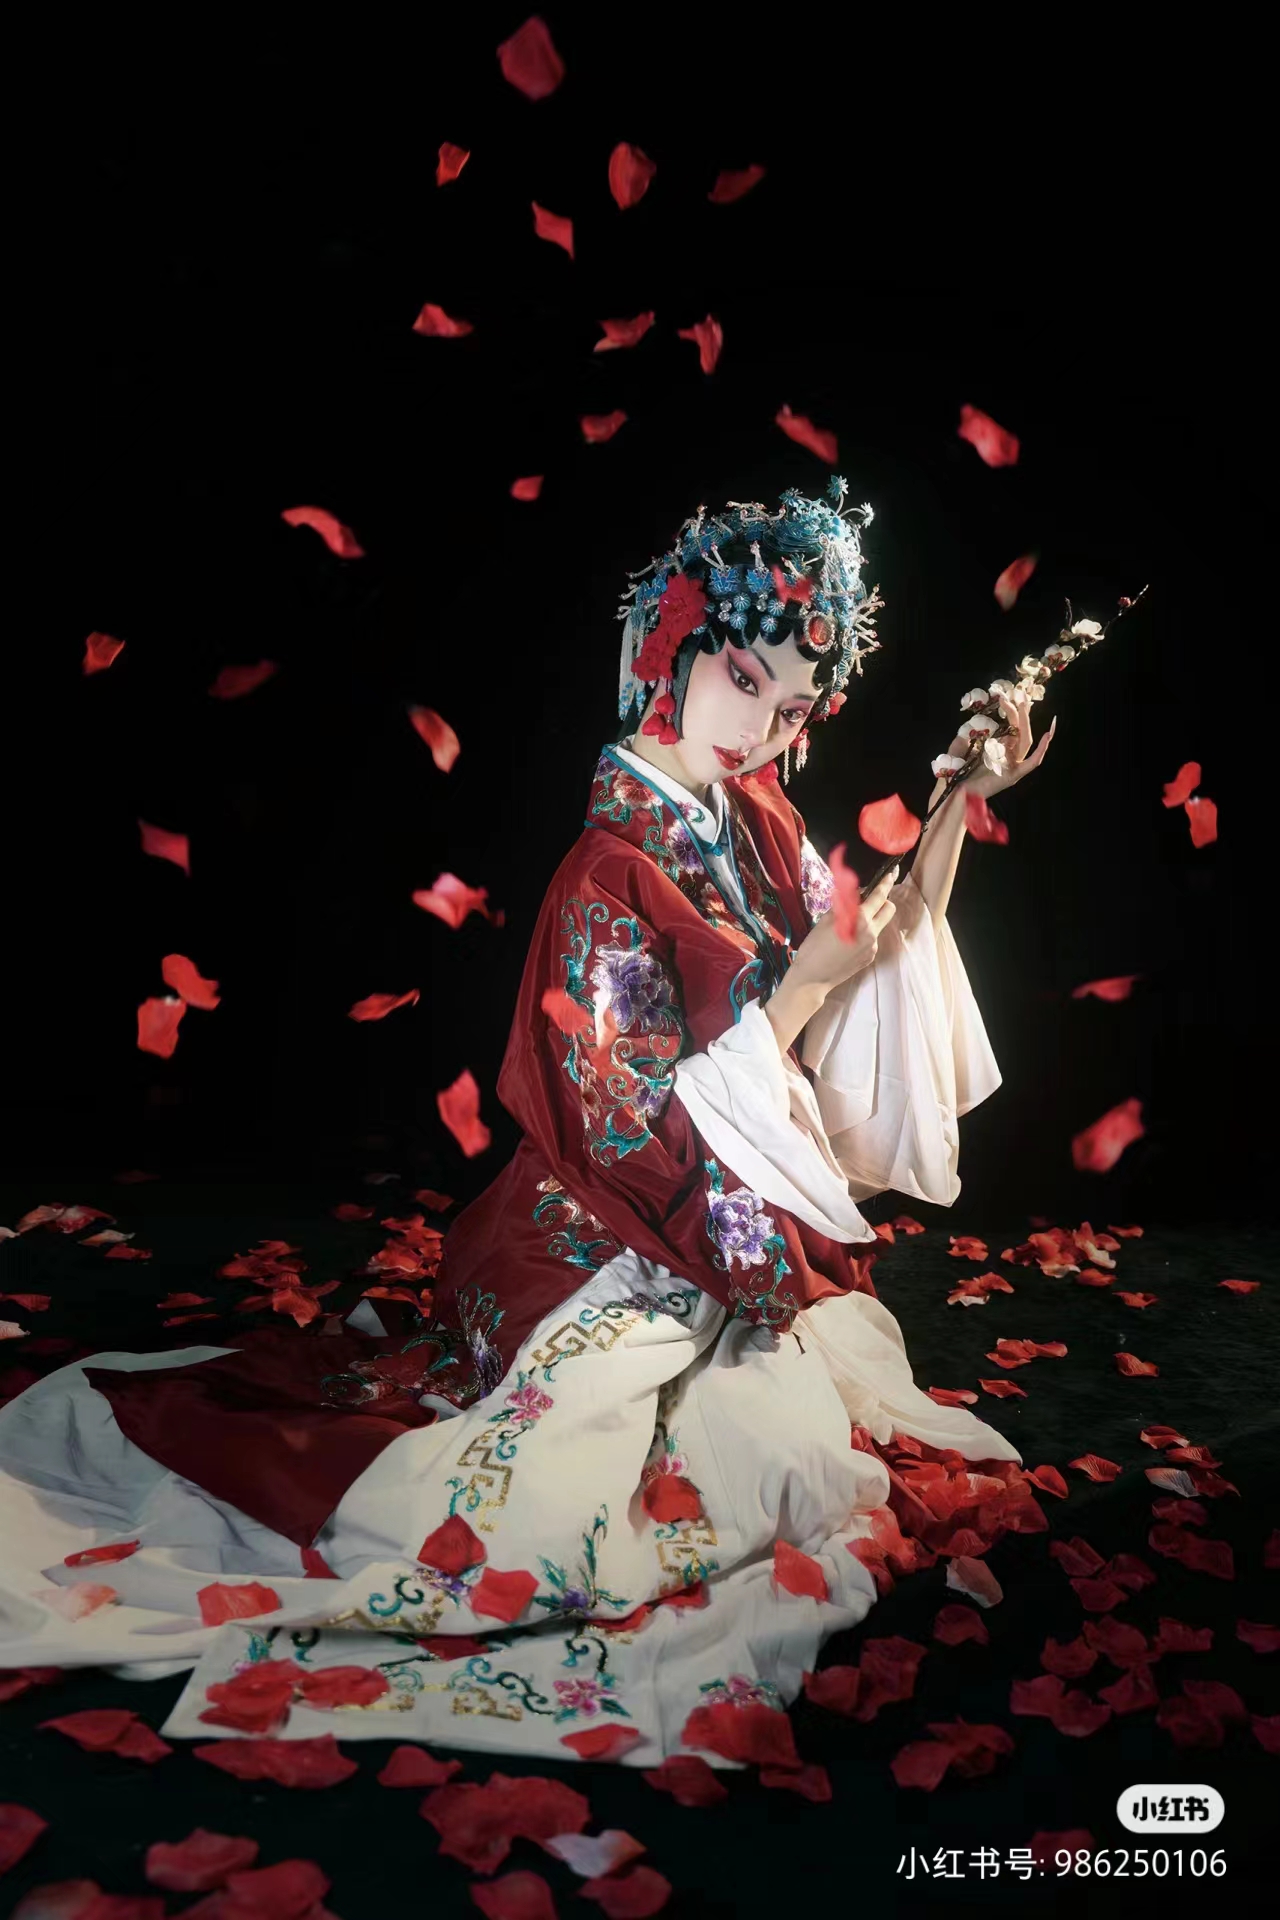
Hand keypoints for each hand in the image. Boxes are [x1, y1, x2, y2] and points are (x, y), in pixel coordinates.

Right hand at [791, 865, 899, 994]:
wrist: (813, 978)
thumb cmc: (814, 947)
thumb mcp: (825, 921)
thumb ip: (843, 905)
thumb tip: (854, 893)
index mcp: (861, 921)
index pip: (879, 897)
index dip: (885, 883)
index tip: (890, 873)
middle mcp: (872, 933)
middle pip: (889, 910)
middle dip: (883, 901)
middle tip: (868, 900)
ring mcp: (873, 947)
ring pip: (879, 925)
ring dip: (871, 919)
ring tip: (849, 925)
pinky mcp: (870, 957)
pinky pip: (872, 939)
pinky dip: (864, 934)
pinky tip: (847, 941)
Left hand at [950, 688, 1056, 799]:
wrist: (954, 792)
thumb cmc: (956, 771)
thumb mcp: (962, 746)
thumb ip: (969, 734)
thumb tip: (974, 723)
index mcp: (999, 749)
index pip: (1012, 728)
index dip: (1014, 712)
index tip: (1010, 697)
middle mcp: (1009, 757)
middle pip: (1021, 732)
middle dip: (1021, 713)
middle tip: (1019, 695)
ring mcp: (1013, 767)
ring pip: (1026, 741)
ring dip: (1025, 722)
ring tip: (1023, 705)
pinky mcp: (1013, 776)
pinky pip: (1032, 763)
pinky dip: (1042, 750)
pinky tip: (1047, 735)